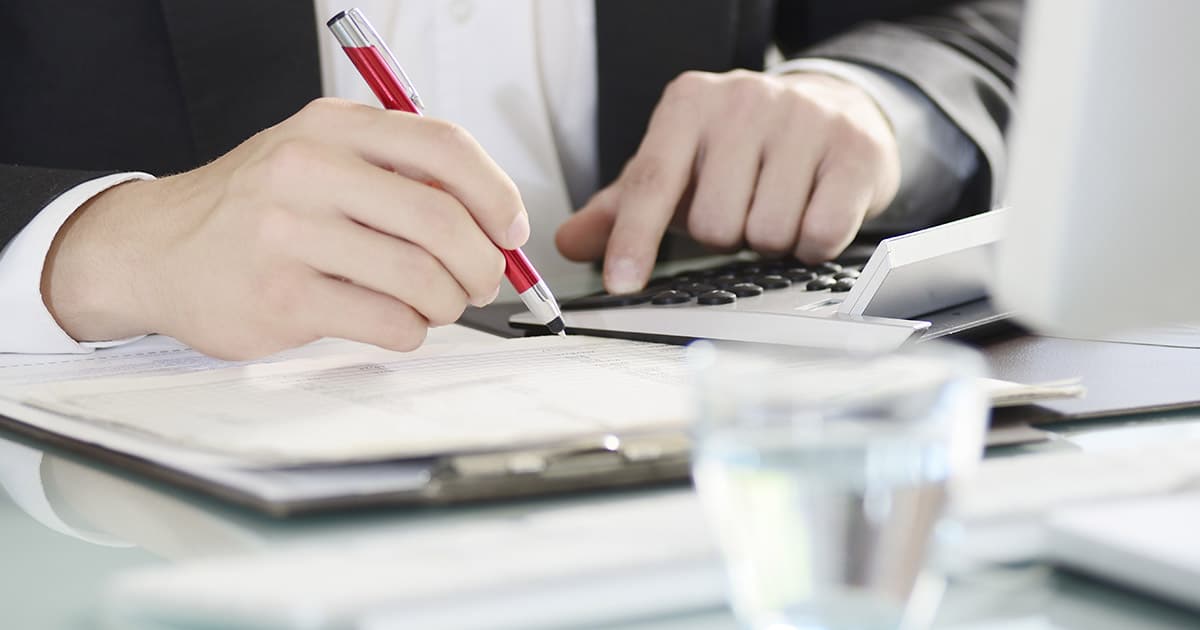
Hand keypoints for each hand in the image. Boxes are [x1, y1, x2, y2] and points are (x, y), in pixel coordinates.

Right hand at [42, 98, 527, 359]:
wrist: (156, 249)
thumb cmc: (256, 209)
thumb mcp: (319, 158)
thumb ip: (397, 174)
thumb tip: (492, 219)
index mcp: (332, 127)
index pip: (444, 148)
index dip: (497, 194)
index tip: (512, 230)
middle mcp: (309, 170)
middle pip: (441, 220)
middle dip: (483, 263)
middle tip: (483, 281)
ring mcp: (289, 234)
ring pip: (420, 278)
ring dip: (448, 303)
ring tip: (437, 305)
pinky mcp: (281, 297)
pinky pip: (388, 322)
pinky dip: (412, 331)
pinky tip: (397, 323)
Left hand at [556, 70, 899, 293]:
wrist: (834, 113)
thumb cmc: (742, 150)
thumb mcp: (678, 169)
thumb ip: (622, 208)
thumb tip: (569, 242)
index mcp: (689, 103)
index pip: (651, 183)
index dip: (634, 240)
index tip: (621, 284)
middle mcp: (744, 100)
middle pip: (713, 223)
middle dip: (725, 235)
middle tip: (740, 210)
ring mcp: (804, 120)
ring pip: (767, 232)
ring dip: (769, 240)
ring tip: (777, 205)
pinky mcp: (853, 149)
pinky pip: (820, 233)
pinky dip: (812, 243)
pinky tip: (810, 213)